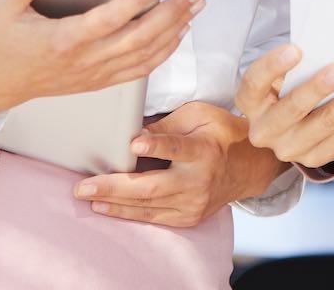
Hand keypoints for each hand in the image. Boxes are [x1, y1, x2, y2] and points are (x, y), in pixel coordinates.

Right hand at [0, 0, 202, 118]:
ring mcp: (94, 74)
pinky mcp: (97, 81)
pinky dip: (162, 53)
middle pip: (139, 38)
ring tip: (196, 7)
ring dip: (175, 30)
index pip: (109, 19)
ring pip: (145, 55)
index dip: (137, 1)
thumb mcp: (3, 9)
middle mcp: (84, 60)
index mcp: (63, 40)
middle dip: (173, 13)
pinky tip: (177, 34)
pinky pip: (138, 70)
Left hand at [73, 102, 286, 226]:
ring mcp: (193, 203)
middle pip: (151, 187)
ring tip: (87, 197)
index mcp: (204, 149)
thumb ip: (167, 126)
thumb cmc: (221, 133)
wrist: (250, 166)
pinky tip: (106, 208)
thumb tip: (133, 134)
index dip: (156, 145)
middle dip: (114, 187)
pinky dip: (127, 213)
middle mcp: (198, 180)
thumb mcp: (199, 116)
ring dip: (113, 203)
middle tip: (84, 186)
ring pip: (147, 207)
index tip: (134, 143)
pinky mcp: (188, 217)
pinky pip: (153, 217)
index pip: (177, 147)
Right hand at [234, 45, 333, 170]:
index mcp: (251, 102)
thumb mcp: (281, 76)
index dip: (272, 67)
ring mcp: (289, 148)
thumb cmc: (288, 88)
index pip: (254, 84)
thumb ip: (295, 64)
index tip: (296, 49)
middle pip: (292, 109)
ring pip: (326, 124)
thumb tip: (327, 43)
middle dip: (318, 89)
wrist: (294, 127)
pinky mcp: (315, 157)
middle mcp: (264, 129)